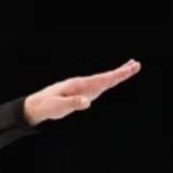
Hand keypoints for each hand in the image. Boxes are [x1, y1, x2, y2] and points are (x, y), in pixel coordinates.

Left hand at [23, 59, 140, 124]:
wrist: (35, 106)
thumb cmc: (46, 106)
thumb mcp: (58, 107)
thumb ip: (73, 104)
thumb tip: (87, 102)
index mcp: (78, 85)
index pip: (101, 80)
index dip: (116, 75)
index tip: (128, 69)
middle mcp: (82, 84)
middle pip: (105, 78)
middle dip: (121, 72)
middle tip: (137, 65)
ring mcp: (82, 88)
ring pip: (103, 81)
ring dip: (117, 75)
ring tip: (131, 67)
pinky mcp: (80, 94)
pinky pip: (97, 87)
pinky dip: (108, 82)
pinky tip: (112, 80)